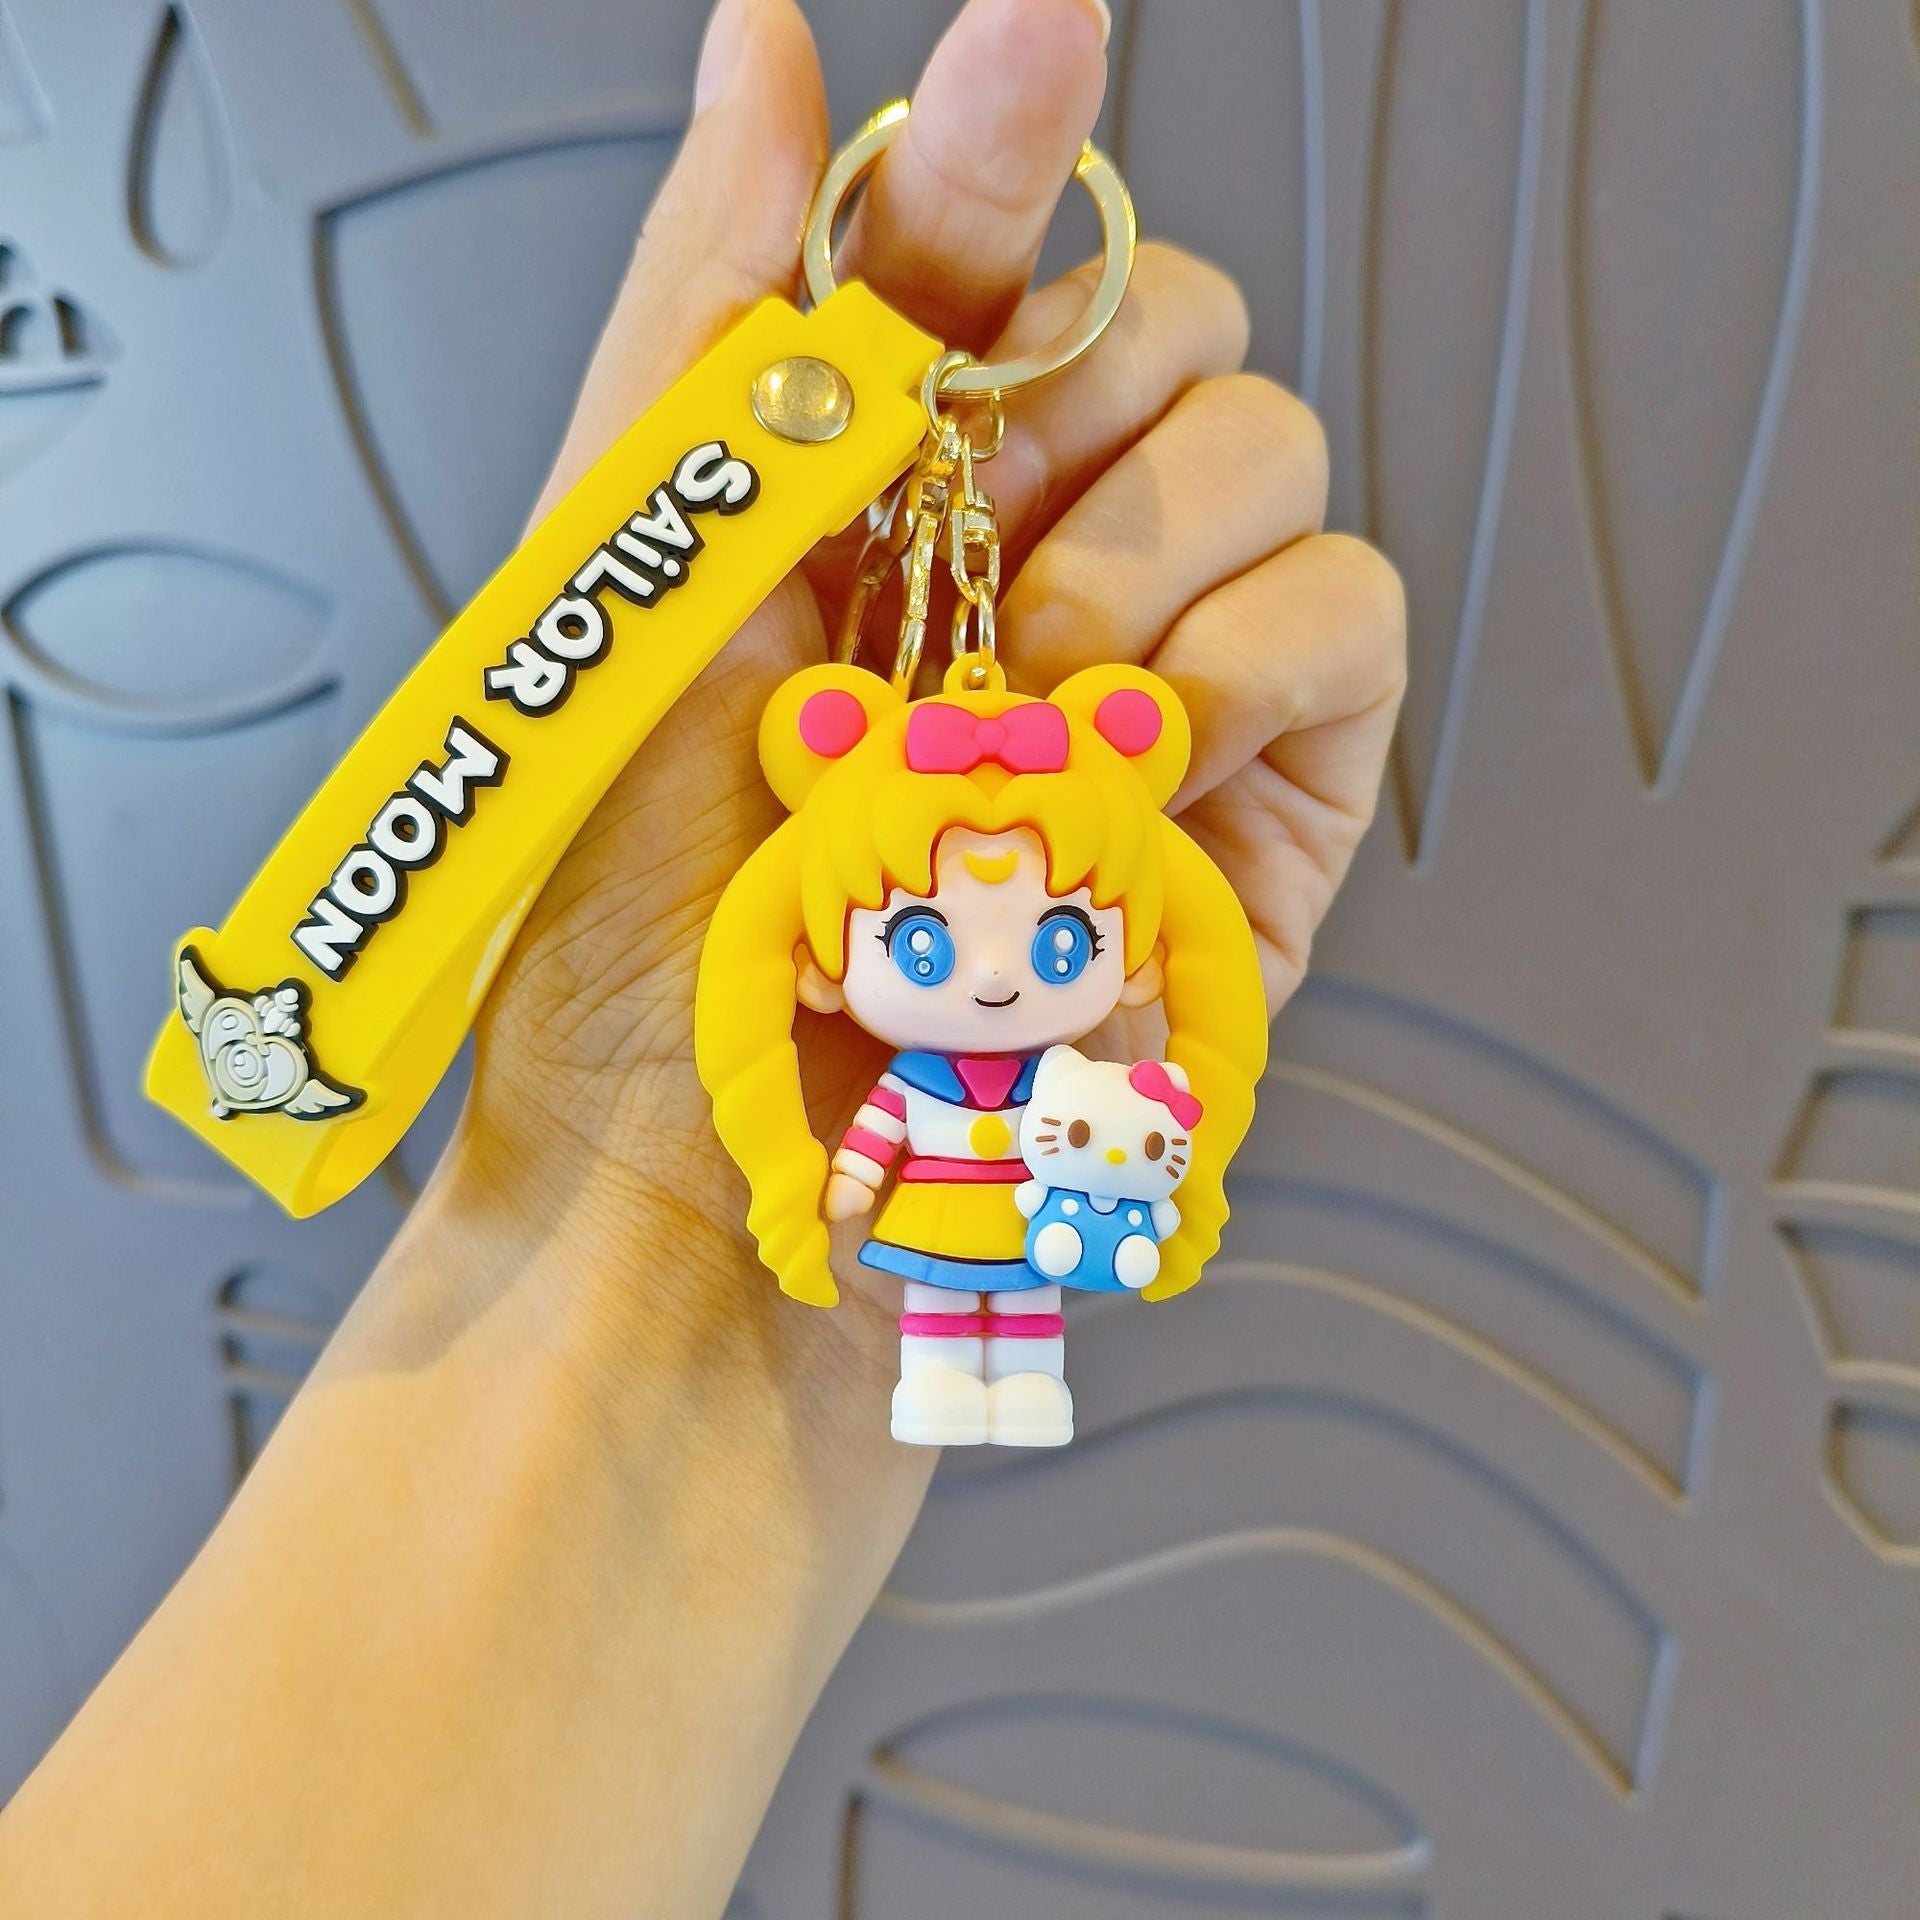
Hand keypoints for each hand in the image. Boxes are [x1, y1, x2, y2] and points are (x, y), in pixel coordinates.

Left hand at [432, 0, 1404, 1435]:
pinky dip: (1257, 662)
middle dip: (1073, 411)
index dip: (1014, 144)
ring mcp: (1159, 683)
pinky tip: (1142, 756)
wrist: (710, 1203)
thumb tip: (771, 41)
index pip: (994, 245)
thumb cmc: (631, 929)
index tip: (1038, 30)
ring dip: (1145, 553)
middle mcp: (1026, 562)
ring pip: (1279, 458)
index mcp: (877, 492)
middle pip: (1174, 328)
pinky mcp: (1268, 812)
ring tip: (1019, 713)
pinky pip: (1353, 626)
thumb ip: (724, 312)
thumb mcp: (635, 593)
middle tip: (946, 569)